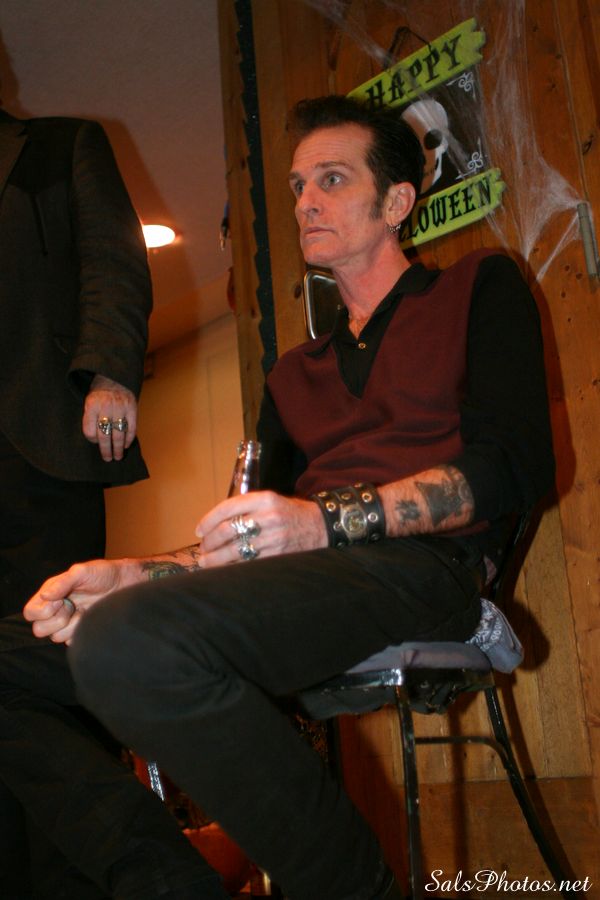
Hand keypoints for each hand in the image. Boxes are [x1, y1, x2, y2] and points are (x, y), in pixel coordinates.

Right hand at [23, 558, 134, 644]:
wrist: (125, 584)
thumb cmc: (102, 573)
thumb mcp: (82, 571)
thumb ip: (62, 582)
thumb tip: (45, 595)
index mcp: (50, 595)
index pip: (30, 612)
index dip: (42, 610)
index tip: (60, 600)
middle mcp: (55, 610)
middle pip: (38, 629)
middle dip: (55, 620)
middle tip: (72, 607)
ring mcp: (68, 623)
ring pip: (56, 637)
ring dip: (71, 625)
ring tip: (84, 610)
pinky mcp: (80, 632)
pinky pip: (73, 642)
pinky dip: (82, 631)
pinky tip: (92, 618)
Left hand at [82, 375, 137, 460]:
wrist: (113, 377)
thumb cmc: (99, 395)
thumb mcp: (89, 403)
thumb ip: (90, 420)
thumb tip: (97, 442)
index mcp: (92, 406)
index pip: (90, 431)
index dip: (92, 440)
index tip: (95, 442)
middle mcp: (106, 406)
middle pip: (104, 435)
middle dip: (106, 450)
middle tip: (107, 459)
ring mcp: (121, 407)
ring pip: (118, 434)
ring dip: (118, 448)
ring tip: (118, 456)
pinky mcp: (132, 408)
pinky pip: (131, 428)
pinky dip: (129, 438)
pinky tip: (126, 445)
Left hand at [196, 491, 327, 567]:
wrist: (321, 526)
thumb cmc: (290, 513)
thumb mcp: (271, 501)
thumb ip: (246, 508)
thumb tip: (215, 525)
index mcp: (264, 499)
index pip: (228, 508)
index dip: (208, 520)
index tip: (199, 531)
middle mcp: (268, 516)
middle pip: (228, 530)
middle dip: (210, 542)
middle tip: (202, 550)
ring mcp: (274, 537)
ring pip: (235, 550)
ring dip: (216, 559)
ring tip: (206, 562)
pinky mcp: (279, 555)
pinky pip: (249, 563)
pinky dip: (233, 567)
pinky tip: (225, 570)